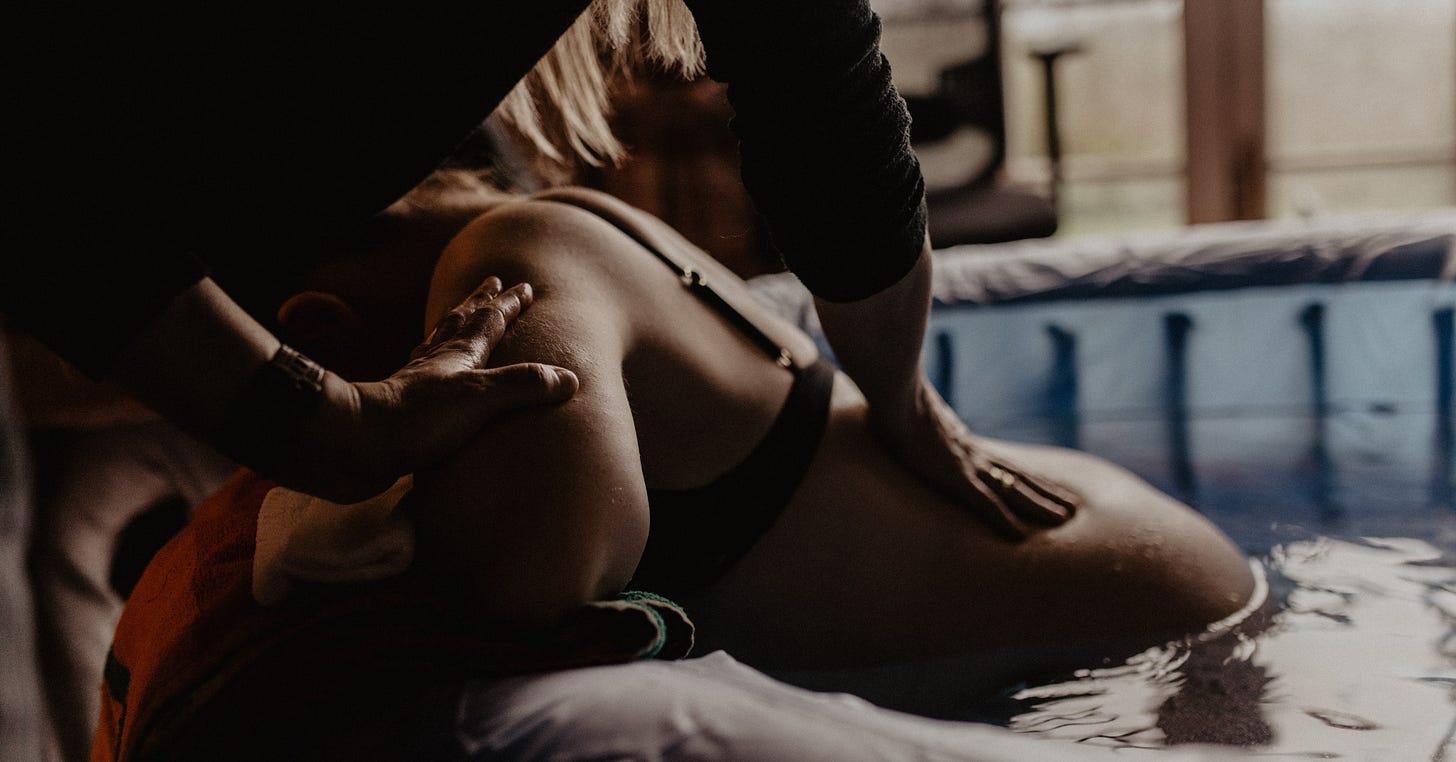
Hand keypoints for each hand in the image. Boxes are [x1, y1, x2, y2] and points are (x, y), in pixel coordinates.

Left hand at [287, 277, 578, 502]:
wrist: (355, 444)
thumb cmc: (417, 419)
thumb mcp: (480, 399)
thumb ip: (523, 386)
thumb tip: (570, 378)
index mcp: (460, 356)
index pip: (490, 322)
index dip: (508, 304)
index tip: (523, 286)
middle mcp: (437, 363)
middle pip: (462, 323)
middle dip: (481, 303)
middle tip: (491, 282)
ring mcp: (417, 384)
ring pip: (439, 344)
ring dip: (454, 325)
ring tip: (458, 314)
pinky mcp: (403, 410)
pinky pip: (424, 375)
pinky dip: (431, 362)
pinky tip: (425, 367)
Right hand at [871, 376, 1076, 539]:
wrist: (896, 397)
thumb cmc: (896, 404)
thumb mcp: (913, 419)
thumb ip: (920, 426)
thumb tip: (910, 427)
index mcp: (965, 444)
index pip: (1005, 464)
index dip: (1029, 478)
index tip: (1049, 488)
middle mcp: (974, 455)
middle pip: (1018, 478)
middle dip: (1046, 494)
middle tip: (1072, 510)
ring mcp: (967, 466)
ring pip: (1013, 491)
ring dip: (1039, 506)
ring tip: (1065, 520)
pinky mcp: (955, 478)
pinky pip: (986, 504)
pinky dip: (1004, 520)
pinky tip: (1021, 536)